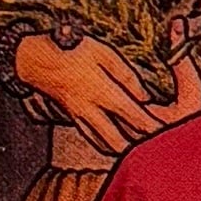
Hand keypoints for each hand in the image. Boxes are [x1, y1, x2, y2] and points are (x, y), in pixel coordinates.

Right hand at [3, 28, 167, 159]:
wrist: (34, 60)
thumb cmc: (70, 50)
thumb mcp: (103, 53)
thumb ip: (126, 75)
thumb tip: (143, 95)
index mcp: (102, 92)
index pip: (134, 116)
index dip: (151, 127)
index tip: (167, 133)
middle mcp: (91, 111)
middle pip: (120, 141)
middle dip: (138, 148)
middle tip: (154, 149)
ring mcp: (80, 118)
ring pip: (105, 144)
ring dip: (122, 149)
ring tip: (138, 150)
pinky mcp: (73, 119)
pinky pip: (93, 139)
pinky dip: (106, 144)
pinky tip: (114, 144)